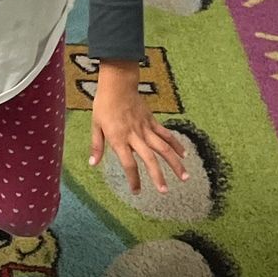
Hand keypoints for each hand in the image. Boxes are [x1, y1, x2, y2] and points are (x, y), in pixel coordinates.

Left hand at [89, 70, 189, 194]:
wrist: (118, 84)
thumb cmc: (104, 105)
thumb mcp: (95, 125)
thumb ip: (96, 146)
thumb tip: (93, 164)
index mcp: (119, 138)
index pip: (128, 163)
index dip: (134, 179)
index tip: (137, 192)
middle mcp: (135, 136)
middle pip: (149, 159)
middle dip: (158, 176)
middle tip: (165, 191)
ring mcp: (146, 128)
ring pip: (163, 148)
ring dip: (174, 163)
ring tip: (184, 177)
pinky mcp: (152, 121)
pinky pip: (166, 134)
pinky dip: (176, 144)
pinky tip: (184, 154)